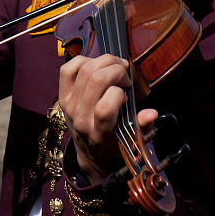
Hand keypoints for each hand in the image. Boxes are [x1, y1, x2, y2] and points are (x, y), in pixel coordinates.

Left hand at [58, 54, 158, 184]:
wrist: (91, 154)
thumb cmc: (115, 144)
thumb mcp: (133, 140)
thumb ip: (143, 126)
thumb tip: (152, 113)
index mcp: (99, 132)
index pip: (104, 107)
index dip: (119, 93)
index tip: (126, 96)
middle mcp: (81, 118)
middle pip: (96, 80)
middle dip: (116, 69)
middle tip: (125, 77)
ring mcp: (69, 106)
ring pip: (84, 70)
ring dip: (104, 62)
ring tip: (115, 68)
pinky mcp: (62, 97)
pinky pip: (67, 70)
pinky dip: (83, 61)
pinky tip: (96, 66)